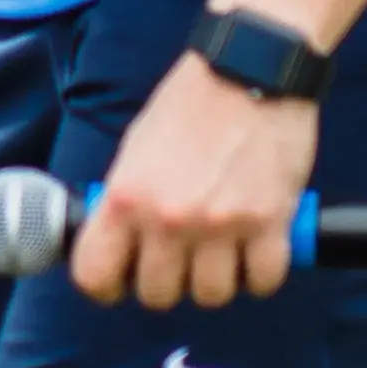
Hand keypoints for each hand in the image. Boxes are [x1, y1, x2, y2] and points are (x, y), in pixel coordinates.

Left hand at [72, 53, 318, 310]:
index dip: (104, 286)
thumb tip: (118, 242)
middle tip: (178, 260)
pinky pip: (263, 281)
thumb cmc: (188, 107)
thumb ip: (126, 200)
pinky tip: (256, 250)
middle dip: (167, 282)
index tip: (117, 283)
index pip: (95, 273)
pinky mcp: (272, 224)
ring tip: (220, 251)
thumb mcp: (135, 150)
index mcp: (126, 197)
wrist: (249, 71)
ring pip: (212, 296)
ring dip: (216, 279)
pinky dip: (260, 273)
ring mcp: (221, 225)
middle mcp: (168, 219)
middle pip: (158, 295)